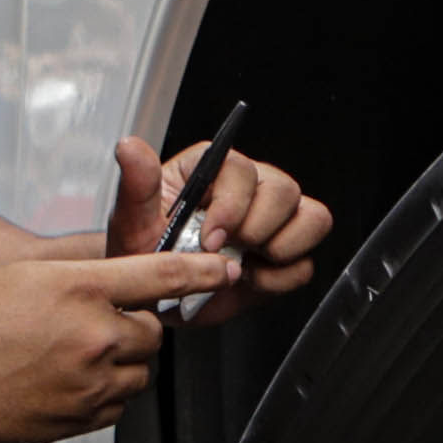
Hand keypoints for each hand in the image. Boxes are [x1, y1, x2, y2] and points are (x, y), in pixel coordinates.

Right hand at [0, 247, 234, 442]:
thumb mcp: (26, 276)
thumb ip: (84, 280)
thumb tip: (124, 292)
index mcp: (79, 289)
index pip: (161, 275)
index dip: (201, 272)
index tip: (227, 270)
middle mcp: (92, 337)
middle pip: (152, 333)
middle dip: (134, 329)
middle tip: (93, 325)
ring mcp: (88, 385)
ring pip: (139, 375)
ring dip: (120, 365)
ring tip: (70, 356)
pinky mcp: (78, 421)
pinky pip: (116, 408)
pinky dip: (102, 396)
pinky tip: (61, 383)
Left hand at [104, 135, 335, 327]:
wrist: (157, 295)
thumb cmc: (145, 252)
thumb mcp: (133, 222)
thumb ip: (137, 186)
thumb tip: (130, 148)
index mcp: (213, 170)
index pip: (243, 170)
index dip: (232, 207)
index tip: (211, 238)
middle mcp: (250, 188)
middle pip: (284, 191)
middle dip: (257, 230)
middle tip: (226, 252)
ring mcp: (273, 220)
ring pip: (312, 218)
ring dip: (279, 250)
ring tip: (242, 265)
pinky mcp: (285, 255)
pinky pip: (306, 264)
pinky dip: (280, 280)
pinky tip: (249, 280)